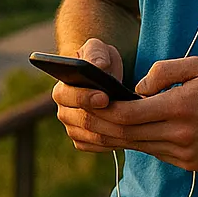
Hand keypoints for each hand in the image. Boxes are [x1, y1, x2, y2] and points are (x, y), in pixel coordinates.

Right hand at [52, 38, 124, 153]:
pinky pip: (98, 145)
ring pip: (92, 135)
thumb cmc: (100, 60)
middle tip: (125, 113)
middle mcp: (63, 110)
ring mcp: (72, 127)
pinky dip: (115, 141)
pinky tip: (132, 134)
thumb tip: (98, 65)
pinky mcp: (83, 140)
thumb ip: (96, 53)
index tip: (105, 97)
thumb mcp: (99, 50)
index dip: (85, 98)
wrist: (105, 78)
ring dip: (114, 131)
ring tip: (135, 124)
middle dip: (105, 117)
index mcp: (62, 88)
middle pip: (81, 120)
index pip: (67, 96)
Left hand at [68, 56, 197, 171]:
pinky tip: (126, 134)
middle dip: (103, 125)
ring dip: (117, 138)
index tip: (92, 102)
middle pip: (129, 134)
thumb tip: (137, 87)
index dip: (106, 110)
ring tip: (97, 127)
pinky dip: (139, 144)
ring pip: (140, 147)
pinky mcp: (190, 164)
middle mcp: (181, 135)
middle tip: (83, 117)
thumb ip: (164, 72)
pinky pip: (156, 153)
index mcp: (181, 107)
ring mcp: (185, 153)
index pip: (130, 113)